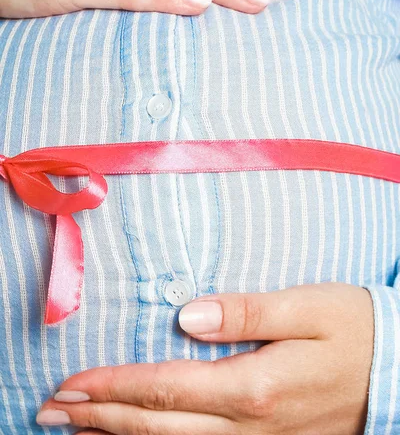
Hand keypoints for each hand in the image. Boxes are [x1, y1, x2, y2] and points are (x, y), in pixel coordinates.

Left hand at [37, 282, 373, 434]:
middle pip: (159, 427)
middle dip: (100, 418)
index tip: (73, 382)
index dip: (115, 386)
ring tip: (75, 427)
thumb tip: (188, 316)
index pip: (167, 388)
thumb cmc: (352, 328)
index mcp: (255, 387)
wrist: (396, 370)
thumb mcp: (306, 306)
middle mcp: (249, 426)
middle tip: (51, 410)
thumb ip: (246, 311)